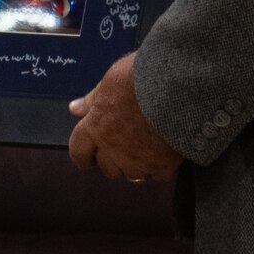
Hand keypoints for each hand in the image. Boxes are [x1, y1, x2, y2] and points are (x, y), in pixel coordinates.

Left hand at [68, 52, 183, 181]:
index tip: (89, 152)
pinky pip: (157, 175)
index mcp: (96, 127)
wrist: (178, 88)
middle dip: (112, 158)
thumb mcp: (112, 80)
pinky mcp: (162, 168)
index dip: (84, 153)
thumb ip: (93, 99)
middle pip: (106, 168)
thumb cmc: (143, 78)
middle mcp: (113, 150)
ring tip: (147, 144)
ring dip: (135, 164)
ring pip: (131, 175)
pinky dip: (160, 166)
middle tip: (124, 141)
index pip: (79, 152)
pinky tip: (165, 149)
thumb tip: (75, 109)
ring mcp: (138, 162)